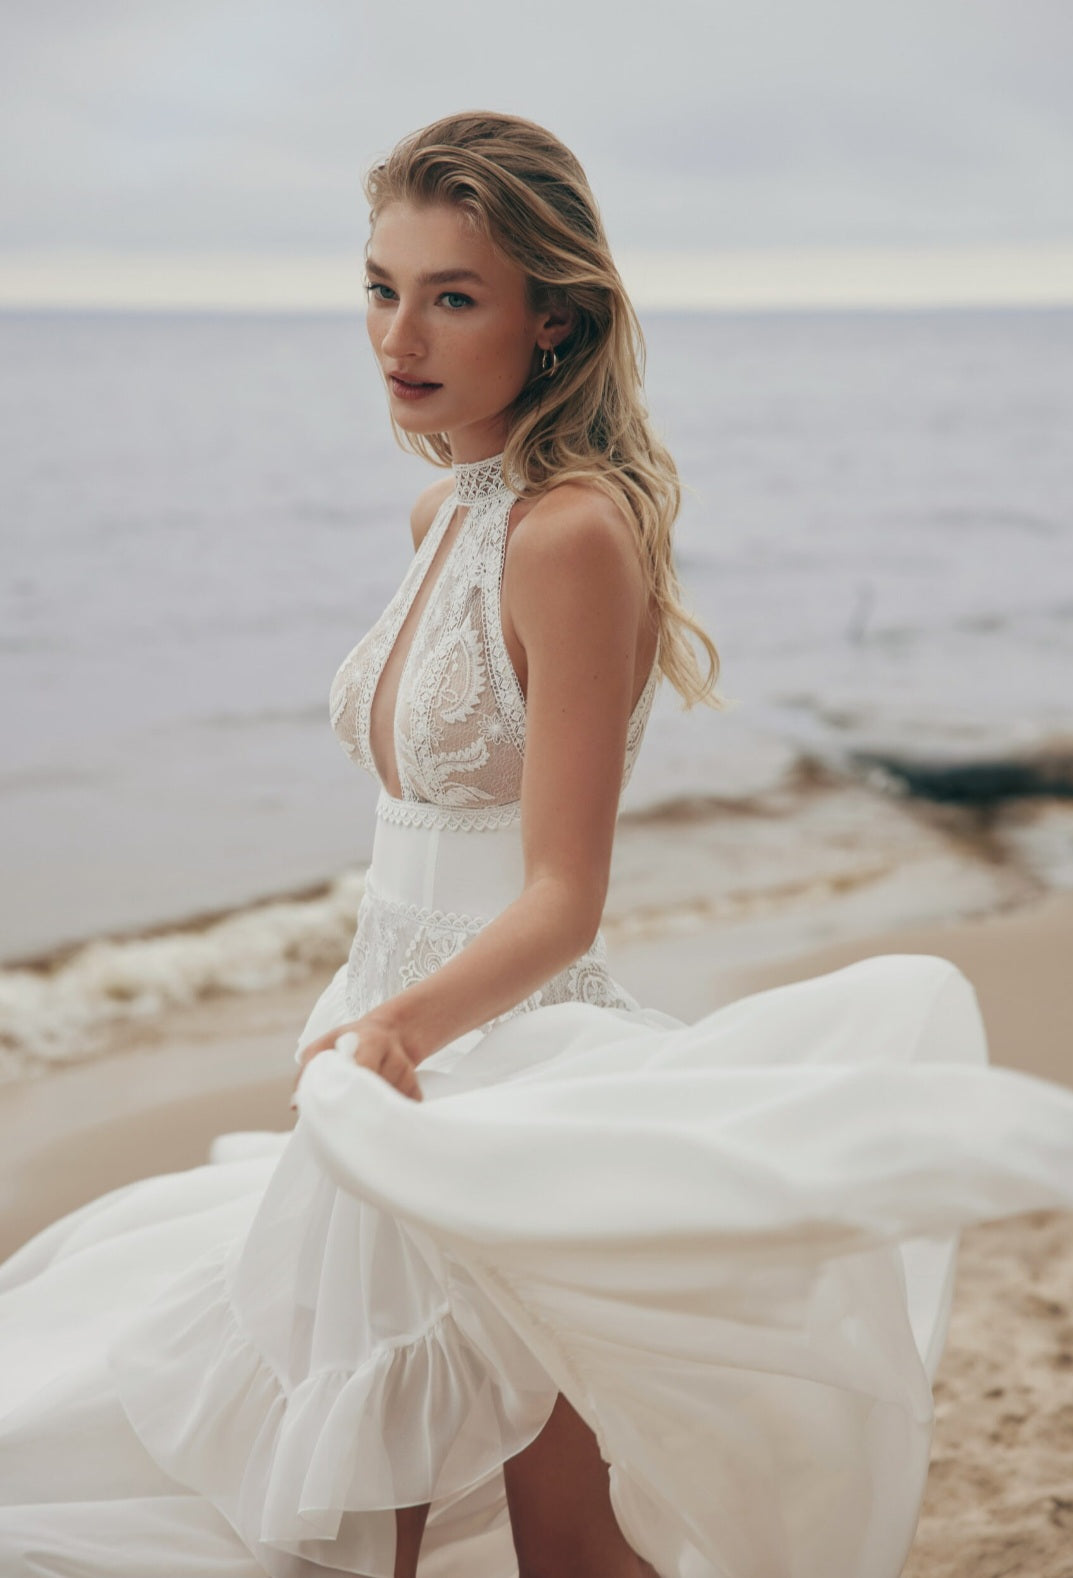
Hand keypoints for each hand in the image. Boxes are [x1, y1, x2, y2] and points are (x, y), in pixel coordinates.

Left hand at [290, 1016, 423, 1108]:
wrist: (389, 1033)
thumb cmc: (348, 1042)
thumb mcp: (324, 1044)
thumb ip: (309, 1070)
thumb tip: (296, 1104)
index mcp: (372, 1042)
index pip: (364, 1069)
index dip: (350, 1088)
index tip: (335, 1104)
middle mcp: (395, 1058)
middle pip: (376, 1093)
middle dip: (357, 1108)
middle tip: (341, 1120)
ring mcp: (408, 1075)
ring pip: (387, 1106)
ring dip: (369, 1112)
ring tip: (357, 1107)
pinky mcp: (416, 1090)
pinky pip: (401, 1112)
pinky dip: (386, 1117)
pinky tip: (375, 1110)